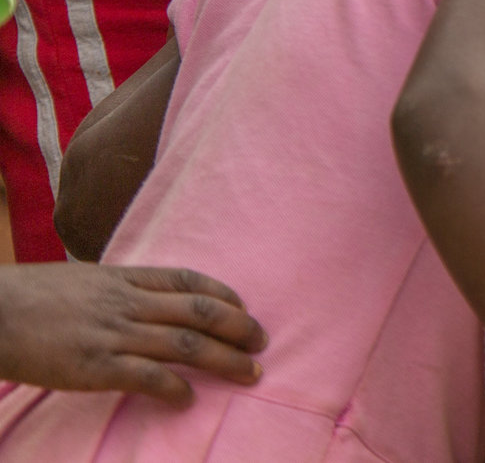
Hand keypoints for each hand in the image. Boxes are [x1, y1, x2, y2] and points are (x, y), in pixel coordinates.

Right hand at [0, 264, 265, 404]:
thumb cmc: (30, 298)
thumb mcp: (81, 281)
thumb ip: (116, 290)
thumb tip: (143, 302)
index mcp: (124, 278)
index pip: (189, 280)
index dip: (224, 295)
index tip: (244, 309)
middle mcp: (127, 303)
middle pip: (200, 311)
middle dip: (239, 327)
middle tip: (262, 343)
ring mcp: (114, 334)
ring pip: (186, 344)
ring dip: (225, 359)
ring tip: (249, 373)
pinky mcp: (95, 367)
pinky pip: (149, 377)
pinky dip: (176, 388)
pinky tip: (189, 398)